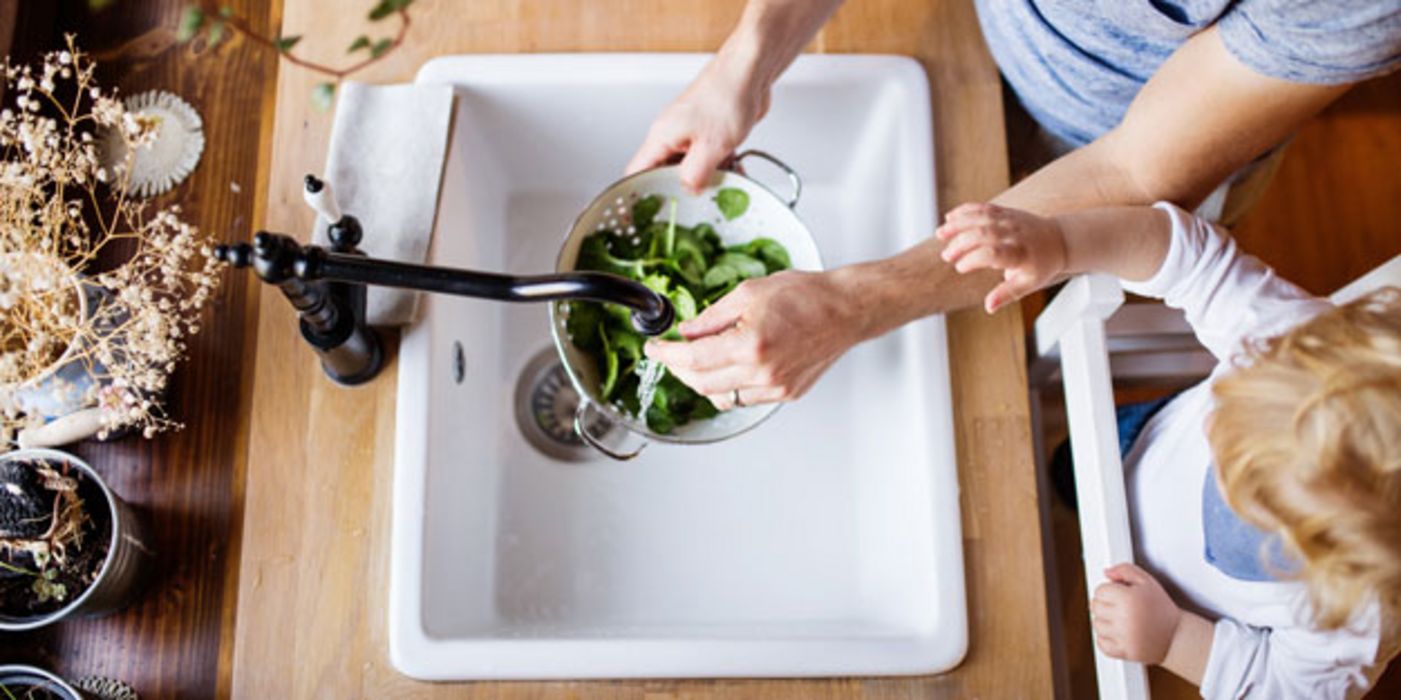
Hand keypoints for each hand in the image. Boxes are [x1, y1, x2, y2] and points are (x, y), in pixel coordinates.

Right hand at [626, 55, 769, 192]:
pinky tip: (735, 171)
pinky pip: (708, 158)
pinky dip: (721, 167)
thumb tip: (687, 191)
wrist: (750, 71)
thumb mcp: (711, 146)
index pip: (636, 173)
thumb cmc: (726, 96)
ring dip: (707, 178)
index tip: (640, 216)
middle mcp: (671, 135)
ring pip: (690, 167)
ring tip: (722, 184)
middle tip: (696, 203)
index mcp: (661, 137)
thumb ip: (695, 175)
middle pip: (665, 173)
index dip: (635, 196)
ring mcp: (690, 133)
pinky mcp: (708, 133)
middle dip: (682, 189)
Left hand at [643, 270, 863, 408]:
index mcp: (750, 344)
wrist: (846, 310)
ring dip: (704, 380)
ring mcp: (776, 387)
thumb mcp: (748, 293)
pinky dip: (730, 384)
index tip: (654, 348)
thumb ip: (711, 317)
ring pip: (722, 397)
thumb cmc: (807, 295)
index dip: (666, 355)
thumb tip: (686, 332)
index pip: (692, 359)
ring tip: (701, 358)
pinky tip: (732, 365)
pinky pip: (746, 397)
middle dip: (679, 369)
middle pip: (702, 384)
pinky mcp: (786, 393)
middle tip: (672, 352)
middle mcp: (763, 372)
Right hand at [935, 202, 1068, 313]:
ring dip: (958, 224)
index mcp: (1020, 254)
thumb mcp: (1028, 284)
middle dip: (961, 244)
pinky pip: (983, 208)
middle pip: (983, 234)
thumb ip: (1007, 294)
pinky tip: (950, 218)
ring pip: (980, 217)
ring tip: (940, 234)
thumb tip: (988, 307)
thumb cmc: (1041, 266)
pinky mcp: (1005, 211)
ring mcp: (1009, 220)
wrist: (1059, 240)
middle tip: (947, 256)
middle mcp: (1014, 234)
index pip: (992, 254)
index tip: (960, 268)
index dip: (973, 259)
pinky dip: (965, 211)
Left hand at [1091, 563, 1182, 664]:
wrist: (1176, 636)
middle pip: (1095, 607)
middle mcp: (1124, 618)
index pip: (1100, 591)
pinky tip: (1117, 633)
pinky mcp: (1125, 651)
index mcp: (1129, 598)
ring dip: (1104, 621)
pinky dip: (1105, 639)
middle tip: (1119, 606)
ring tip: (1120, 619)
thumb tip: (1107, 572)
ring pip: (1096, 624)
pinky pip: (1101, 643)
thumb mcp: (1147, 582)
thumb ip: (1125, 570)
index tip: (1118, 594)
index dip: (1108, 590)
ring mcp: (1123, 636)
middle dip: (1104, 604)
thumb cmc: (1162, 608)